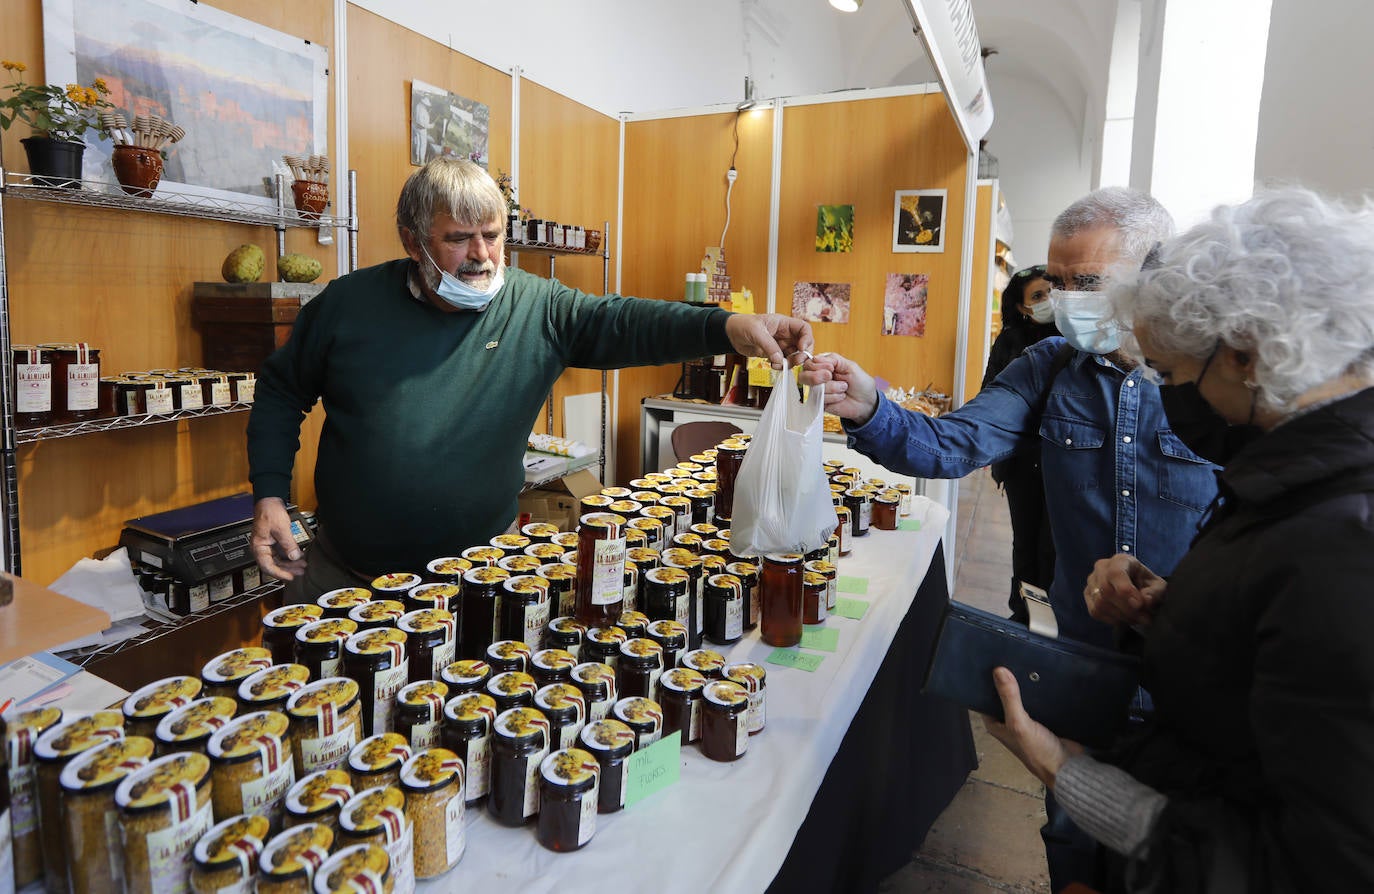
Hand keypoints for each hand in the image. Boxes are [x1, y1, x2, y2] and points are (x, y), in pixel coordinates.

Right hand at [251, 497, 306, 580]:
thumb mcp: (281, 529)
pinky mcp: (274, 542)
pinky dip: (290, 556)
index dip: (279, 573)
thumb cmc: (269, 512)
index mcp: (258, 547)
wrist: (269, 501)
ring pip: (279, 560)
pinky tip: (299, 557)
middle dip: (288, 569)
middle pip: (274, 564)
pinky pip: (282, 553)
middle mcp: (262, 548)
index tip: (290, 576)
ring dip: (291, 563)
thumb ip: (288, 544)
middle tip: (301, 571)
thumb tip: (294, 557)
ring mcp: (268, 546)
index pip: (267, 566)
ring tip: (302, 565)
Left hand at [724, 314, 814, 368]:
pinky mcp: (773, 354)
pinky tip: (773, 365)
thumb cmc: (742, 325)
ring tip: (779, 365)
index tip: (801, 348)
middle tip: (795, 361)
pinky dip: (781, 366)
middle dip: (801, 354)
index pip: (803, 328)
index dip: (806, 338)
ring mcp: (780, 345)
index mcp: (783, 323)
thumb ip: (769, 346)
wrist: (731, 334)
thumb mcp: (756, 332)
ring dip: (790, 362)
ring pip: (794, 355)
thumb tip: (779, 359)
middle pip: (803, 344)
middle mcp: (784, 334)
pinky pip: (784, 361)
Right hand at [799, 352, 878, 422]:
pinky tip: (840, 397)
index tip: (831, 368)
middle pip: (803, 376)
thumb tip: (815, 358)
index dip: (816, 366)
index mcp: (824, 366)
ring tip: (844, 388)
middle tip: (830, 376)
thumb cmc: (860, 382)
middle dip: (816, 376)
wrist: (867, 401)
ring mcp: (818, 392)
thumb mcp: (849, 365)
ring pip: (814, 388)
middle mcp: (818, 378)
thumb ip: (833, 359)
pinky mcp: (821, 404)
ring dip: (832, 388)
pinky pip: (820, 400)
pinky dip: (833, 397)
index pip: (809, 363)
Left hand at [983, 667, 1082, 789]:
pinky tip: (1041, 672)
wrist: (1068, 766)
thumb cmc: (1037, 751)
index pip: (984, 697)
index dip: (984, 681)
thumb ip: (1009, 698)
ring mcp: (1027, 718)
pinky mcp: (1043, 716)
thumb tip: (998, 671)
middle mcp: (1008, 719)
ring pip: (1022, 695)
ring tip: (1023, 657)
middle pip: (1004, 694)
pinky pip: (1038, 698)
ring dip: (1023, 682)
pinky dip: (1039, 688)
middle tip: (1007, 653)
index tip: (987, 660)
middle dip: (1006, 678)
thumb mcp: (1019, 724)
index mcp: (995, 723)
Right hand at [1084, 554, 1166, 626]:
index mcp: (1121, 560)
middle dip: (1126, 608)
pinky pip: (1095, 611)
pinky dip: (1112, 619)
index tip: (1139, 605)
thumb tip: (1145, 600)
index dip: (1125, 590)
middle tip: (1144, 618)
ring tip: (1138, 620)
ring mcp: (1092, 582)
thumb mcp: (1158, 586)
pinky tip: (1125, 620)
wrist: (1138, 589)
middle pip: (1106, 590)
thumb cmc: (1147, 585)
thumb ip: (1154, 592)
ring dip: (1121, 616)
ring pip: (1100, 603)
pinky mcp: (1088, 596)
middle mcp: (1102, 567)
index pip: (1115, 573)